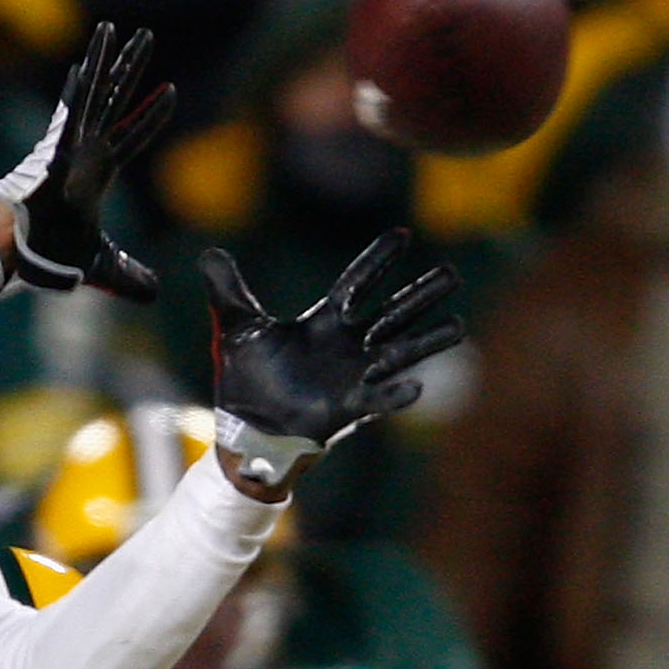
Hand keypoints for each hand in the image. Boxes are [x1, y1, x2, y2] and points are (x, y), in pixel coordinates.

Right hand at [0, 23, 175, 301]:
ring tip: (125, 28)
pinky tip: (100, 45)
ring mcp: (75, 143)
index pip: (132, 138)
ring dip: (117, 60)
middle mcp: (87, 151)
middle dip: (132, 72)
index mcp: (95, 175)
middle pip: (117, 102)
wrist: (18, 250)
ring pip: (102, 92)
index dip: (149, 118)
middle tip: (145, 38)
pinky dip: (94, 73)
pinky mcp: (64, 141)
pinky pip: (83, 99)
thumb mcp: (100, 266)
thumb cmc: (47, 255)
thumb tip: (154, 294)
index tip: (167, 93)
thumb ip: (128, 276)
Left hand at [201, 230, 462, 491]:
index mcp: (324, 322)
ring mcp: (353, 377)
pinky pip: (381, 399)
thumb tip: (208, 255)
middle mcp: (347, 346)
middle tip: (452, 273)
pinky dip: (397, 392)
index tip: (403, 236)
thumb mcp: (234, 328)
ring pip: (400, 352)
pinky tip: (417, 383)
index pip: (357, 284)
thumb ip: (228, 291)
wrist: (244, 432)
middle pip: (393, 312)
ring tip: (460, 325)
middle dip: (421, 293)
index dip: (377, 261)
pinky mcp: (350, 408)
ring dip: (429, 340)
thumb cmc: (244, 383)